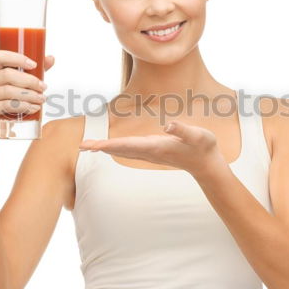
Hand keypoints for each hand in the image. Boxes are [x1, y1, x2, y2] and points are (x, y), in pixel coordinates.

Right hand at [0, 51, 54, 138]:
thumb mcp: (15, 84)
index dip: (18, 59)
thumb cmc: (5, 100)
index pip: (0, 56)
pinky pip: (6, 105)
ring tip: (41, 99)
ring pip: (8, 91)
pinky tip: (33, 107)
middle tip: (43, 87)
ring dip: (29, 95)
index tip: (34, 65)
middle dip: (29, 81)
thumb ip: (31, 71)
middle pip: (7, 75)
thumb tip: (51, 58)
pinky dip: (23, 106)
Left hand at [79, 120, 225, 175]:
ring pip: (123, 151)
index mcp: (157, 147)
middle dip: (101, 147)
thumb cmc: (204, 148)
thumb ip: (183, 130)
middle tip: (81, 146)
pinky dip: (116, 148)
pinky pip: (129, 150)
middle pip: (120, 150)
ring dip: (106, 148)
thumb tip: (168, 124)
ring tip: (89, 146)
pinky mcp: (153, 152)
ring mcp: (151, 153)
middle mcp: (150, 152)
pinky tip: (110, 147)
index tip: (93, 145)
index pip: (128, 145)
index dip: (109, 144)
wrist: (207, 165)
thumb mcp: (198, 135)